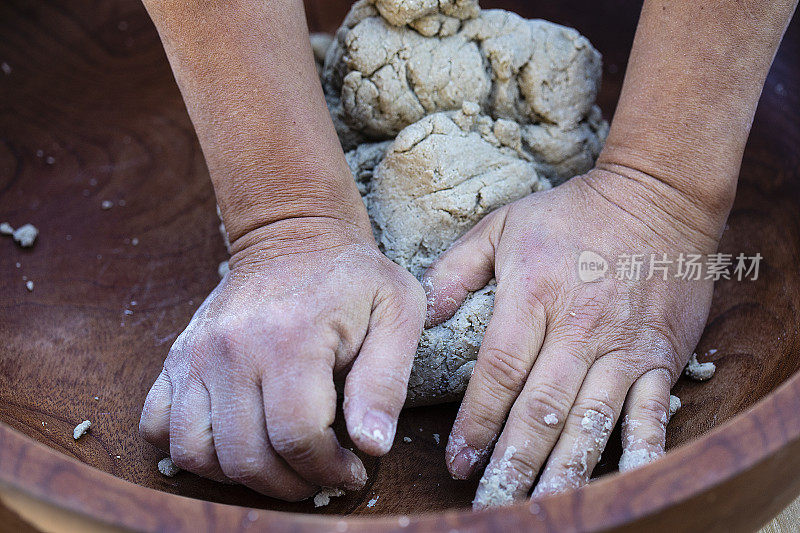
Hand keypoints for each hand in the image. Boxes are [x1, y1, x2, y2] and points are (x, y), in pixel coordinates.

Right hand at [139, 218, 425, 499]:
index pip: (297, 438)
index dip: (329, 471)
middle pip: (247, 458)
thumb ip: (386, 381)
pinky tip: (234, 441)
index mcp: (292, 339)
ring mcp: (197, 355)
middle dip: (292, 485)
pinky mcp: (178, 359)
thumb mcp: (396, 313)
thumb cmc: (353, 277)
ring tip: (280, 462)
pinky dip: (189, 450)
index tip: (352, 470)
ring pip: (196, 454)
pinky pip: (157, 428)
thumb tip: (371, 447)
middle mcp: (233, 350)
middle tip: (321, 474)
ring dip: (241, 477)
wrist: (292, 235)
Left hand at [424, 168, 725, 507]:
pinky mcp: (660, 356)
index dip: (477, 422)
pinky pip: (651, 413)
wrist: (656, 197)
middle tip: (492, 504)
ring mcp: (624, 347)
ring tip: (544, 509)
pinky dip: (641, 451)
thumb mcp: (503, 225)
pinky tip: (627, 483)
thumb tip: (422, 315)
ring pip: (591, 422)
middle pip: (541, 410)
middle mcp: (579, 329)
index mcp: (534, 296)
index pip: (499, 373)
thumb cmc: (571, 213)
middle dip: (514, 463)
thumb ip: (456, 268)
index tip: (457, 461)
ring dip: (565, 471)